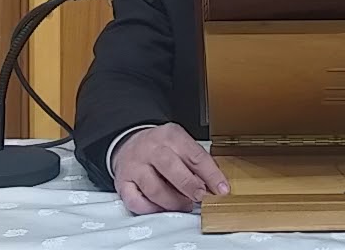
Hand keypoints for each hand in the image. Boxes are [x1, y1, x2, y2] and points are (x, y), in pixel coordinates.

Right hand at [110, 123, 229, 213]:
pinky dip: (151, 209)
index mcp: (170, 136)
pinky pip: (136, 201)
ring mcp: (134, 166)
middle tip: (201, 197)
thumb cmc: (161, 147)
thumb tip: (215, 185)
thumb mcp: (181, 144)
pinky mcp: (123, 182)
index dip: (211, 174)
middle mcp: (150, 149)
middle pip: (171, 167)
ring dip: (173, 201)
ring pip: (154, 188)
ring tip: (184, 205)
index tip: (222, 189)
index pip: (194, 155)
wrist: (129, 142)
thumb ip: (196, 162)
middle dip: (190, 186)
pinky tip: (161, 208)